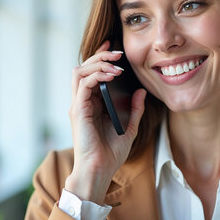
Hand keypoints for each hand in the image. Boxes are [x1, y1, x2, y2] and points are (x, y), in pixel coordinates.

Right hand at [65, 40, 145, 204]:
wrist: (100, 171)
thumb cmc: (111, 154)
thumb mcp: (129, 128)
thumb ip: (135, 110)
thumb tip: (141, 92)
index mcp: (92, 104)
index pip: (92, 74)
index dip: (100, 58)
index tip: (113, 48)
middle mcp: (82, 102)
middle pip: (84, 68)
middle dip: (100, 56)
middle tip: (117, 52)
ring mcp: (78, 105)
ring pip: (80, 72)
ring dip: (98, 63)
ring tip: (116, 63)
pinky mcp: (78, 111)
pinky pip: (84, 84)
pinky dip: (96, 75)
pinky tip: (111, 75)